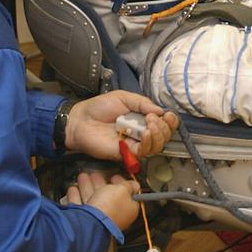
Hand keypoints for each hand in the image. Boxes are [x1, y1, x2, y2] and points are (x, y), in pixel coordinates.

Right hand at [64, 170, 139, 230]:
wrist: (88, 223)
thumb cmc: (108, 207)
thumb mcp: (122, 190)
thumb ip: (128, 186)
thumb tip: (135, 185)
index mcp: (128, 210)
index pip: (127, 195)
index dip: (121, 184)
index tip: (115, 177)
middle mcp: (113, 216)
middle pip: (107, 197)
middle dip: (100, 183)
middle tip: (95, 175)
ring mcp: (97, 219)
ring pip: (92, 200)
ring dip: (86, 186)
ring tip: (82, 177)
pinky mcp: (83, 222)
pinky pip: (80, 207)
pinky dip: (76, 197)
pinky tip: (73, 189)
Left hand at [65, 90, 179, 160]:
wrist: (80, 120)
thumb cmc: (98, 107)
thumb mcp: (123, 97)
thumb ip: (142, 103)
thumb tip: (161, 111)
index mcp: (142, 118)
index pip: (164, 123)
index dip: (170, 121)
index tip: (168, 114)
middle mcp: (141, 132)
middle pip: (164, 136)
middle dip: (165, 127)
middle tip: (152, 118)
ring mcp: (134, 143)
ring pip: (157, 146)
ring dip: (158, 135)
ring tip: (149, 125)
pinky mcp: (126, 153)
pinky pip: (143, 152)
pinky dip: (148, 143)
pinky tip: (144, 133)